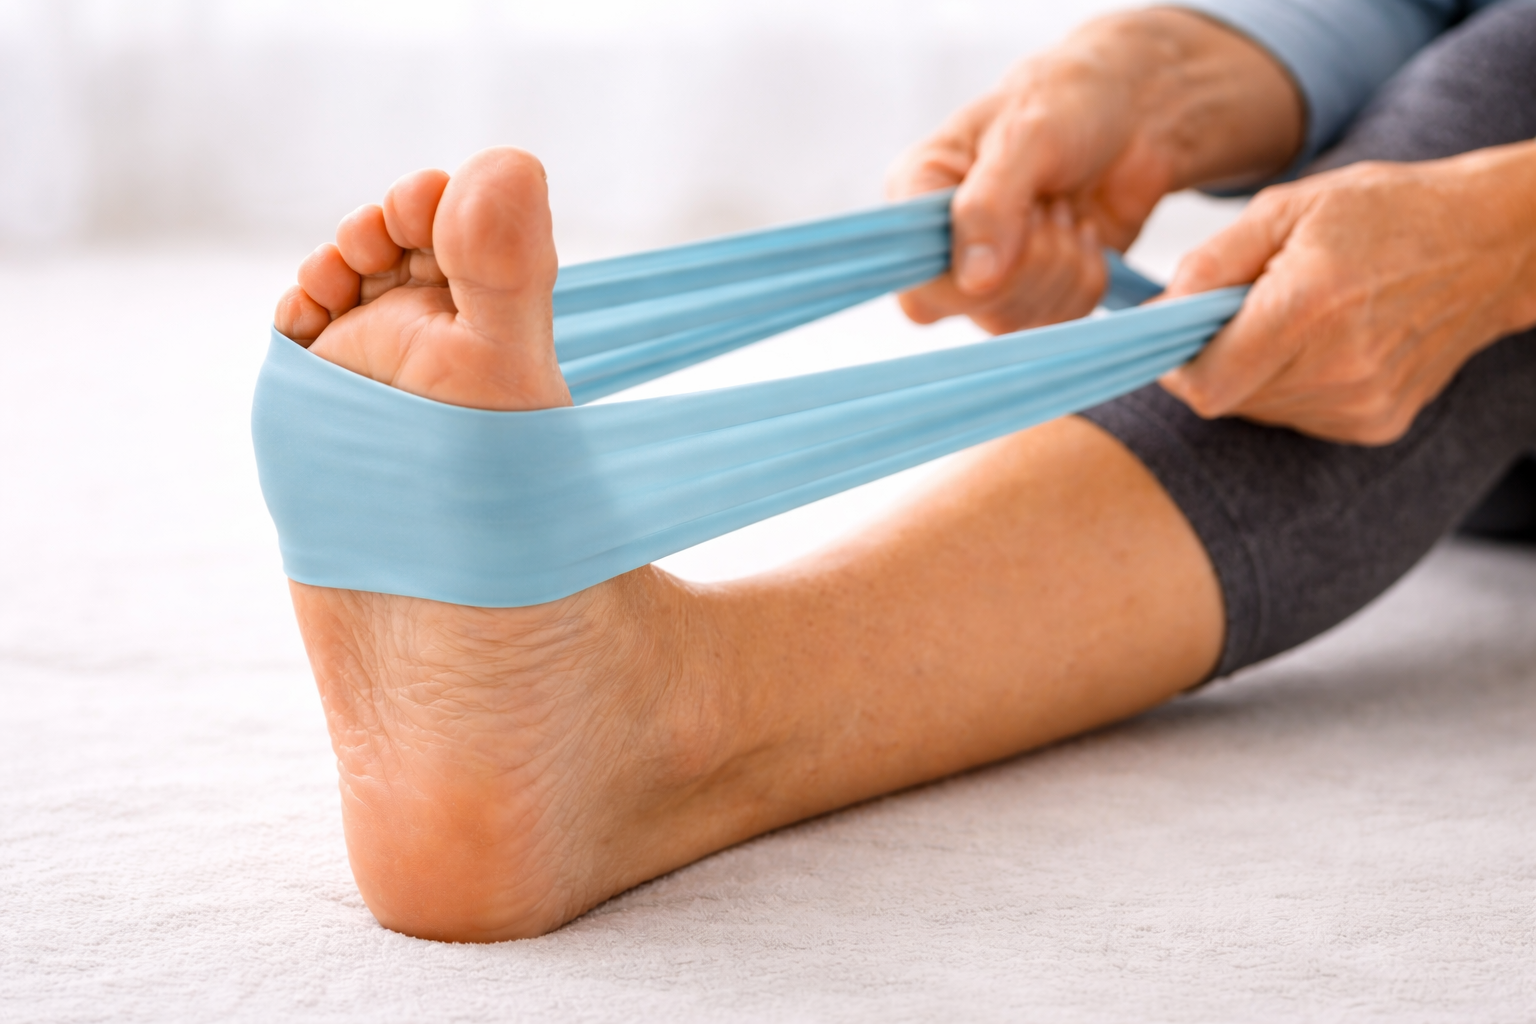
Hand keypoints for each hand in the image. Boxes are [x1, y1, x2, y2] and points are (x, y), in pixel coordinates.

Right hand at [886, 8, 1299, 334]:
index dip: (967, 275)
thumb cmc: (1068, 101)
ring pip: (1015, 321)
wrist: (1133, 112)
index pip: (914, 280)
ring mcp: (989, 275)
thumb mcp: (1026, 135)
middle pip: (970, 307)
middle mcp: (943, 243)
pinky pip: (1056, 322)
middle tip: (1049, 204)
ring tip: (1066, 210)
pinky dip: (1085, 279)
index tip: (1018, 223)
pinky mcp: (1034, 292)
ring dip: (1060, 267)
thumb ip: (991, 204)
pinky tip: (1082, 233)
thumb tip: (973, 280)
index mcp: (917, 195)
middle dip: (1030, 262)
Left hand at [1160, 141, 1535, 444]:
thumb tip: (1156, 314)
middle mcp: (1338, 367)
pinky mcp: (1378, 422)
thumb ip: (1210, 263)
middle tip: (1239, 313)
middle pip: (1226, 399)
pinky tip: (1324, 343)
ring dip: (1253, 373)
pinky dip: (1293, 385)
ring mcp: (1362, 402)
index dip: (1174, 366)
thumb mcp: (1286, 208)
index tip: (1173, 336)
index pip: (1204, 384)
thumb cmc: (1389, 213)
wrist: (1492, 244)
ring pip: (1260, 410)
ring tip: (1293, 321)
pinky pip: (1300, 416)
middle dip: (1214, 360)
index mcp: (1308, 308)